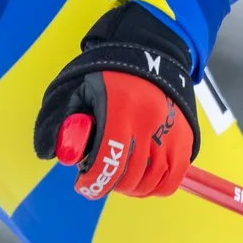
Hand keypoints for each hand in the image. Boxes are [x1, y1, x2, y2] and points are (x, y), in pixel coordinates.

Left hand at [32, 3, 200, 200]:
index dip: (94, 181)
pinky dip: (157, 188)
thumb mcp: (78, 89)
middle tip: (100, 179)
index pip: (109, 159)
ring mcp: (172, 130)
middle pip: (131, 175)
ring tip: (119, 180)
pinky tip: (142, 182)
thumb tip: (56, 154)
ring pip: (153, 181)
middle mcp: (150, 121)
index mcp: (120, 107)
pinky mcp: (186, 136)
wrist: (150, 52)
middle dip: (110, 184)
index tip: (83, 186)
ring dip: (132, 189)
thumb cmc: (108, 74)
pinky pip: (174, 177)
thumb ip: (62, 121)